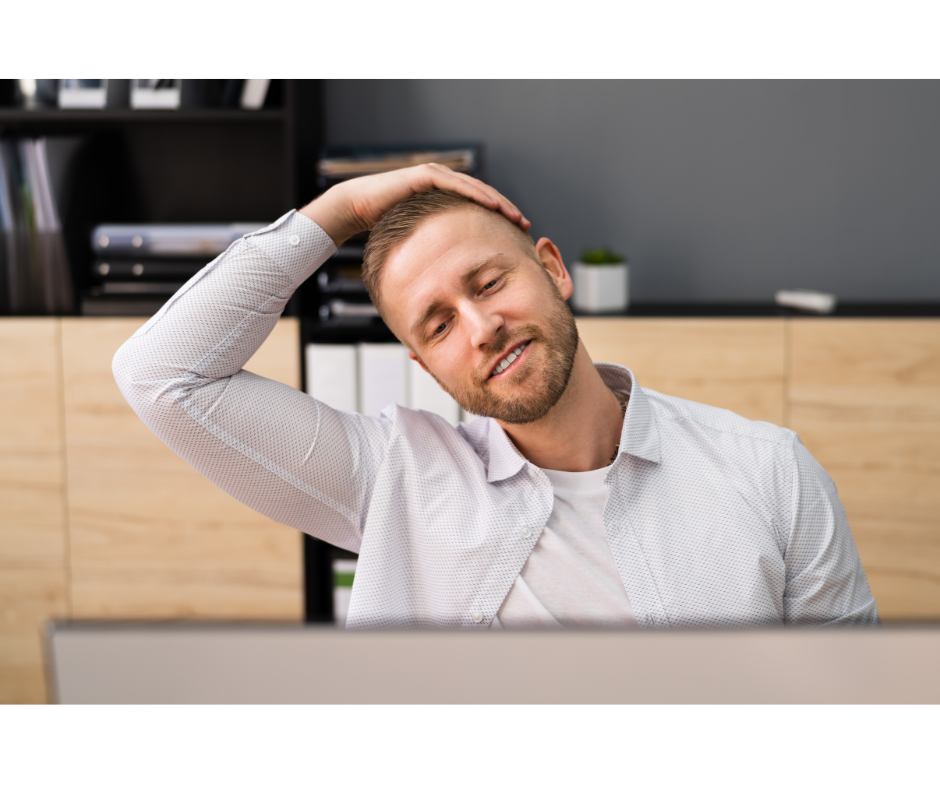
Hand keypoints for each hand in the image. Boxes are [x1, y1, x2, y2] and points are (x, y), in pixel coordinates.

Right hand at [299, 163, 529, 246]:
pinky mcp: (426, 176)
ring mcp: (436, 177)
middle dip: (506, 210)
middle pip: (483, 196)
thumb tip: (451, 277)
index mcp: (444, 201)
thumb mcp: (419, 242)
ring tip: (515, 216)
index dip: (499, 218)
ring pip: (475, 188)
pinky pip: (458, 185)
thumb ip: (436, 250)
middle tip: (524, 224)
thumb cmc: (383, 228)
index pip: (478, 207)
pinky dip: (477, 194)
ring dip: (498, 202)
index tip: (516, 234)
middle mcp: (443, 185)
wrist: (356, 209)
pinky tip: (494, 206)